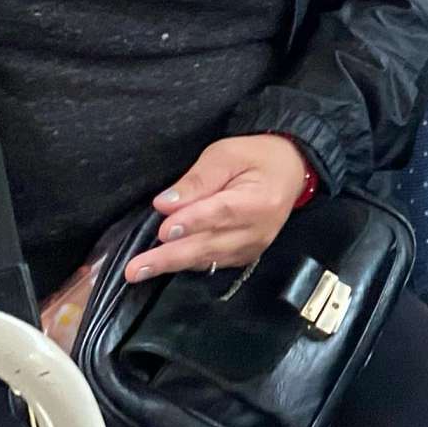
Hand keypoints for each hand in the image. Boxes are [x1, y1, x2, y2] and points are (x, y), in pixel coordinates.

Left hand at [125, 136, 309, 282]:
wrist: (290, 171)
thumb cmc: (255, 158)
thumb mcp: (226, 155)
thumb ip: (197, 180)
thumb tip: (165, 204)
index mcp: (259, 199)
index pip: (222, 213)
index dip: (192, 223)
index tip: (164, 231)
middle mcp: (259, 229)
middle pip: (210, 244)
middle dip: (170, 256)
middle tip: (136, 268)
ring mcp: (254, 246)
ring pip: (208, 258)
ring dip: (172, 264)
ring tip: (140, 271)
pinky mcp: (246, 255)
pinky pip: (213, 263)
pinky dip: (187, 264)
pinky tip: (164, 265)